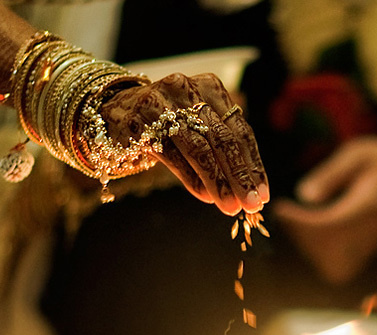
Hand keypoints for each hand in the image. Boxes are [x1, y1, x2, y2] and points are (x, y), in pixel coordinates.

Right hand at [100, 73, 268, 215]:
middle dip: (240, 176)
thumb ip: (220, 146)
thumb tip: (248, 187)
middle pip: (223, 139)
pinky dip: (191, 178)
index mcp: (209, 87)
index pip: (239, 129)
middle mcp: (188, 89)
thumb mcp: (196, 122)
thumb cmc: (165, 121)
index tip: (263, 193)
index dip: (254, 163)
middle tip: (251, 204)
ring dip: (218, 181)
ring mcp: (162, 103)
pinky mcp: (141, 121)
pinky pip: (172, 154)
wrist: (113, 108)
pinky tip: (205, 196)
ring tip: (229, 206)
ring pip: (199, 147)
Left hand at [273, 137, 376, 283]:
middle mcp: (374, 232)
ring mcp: (371, 248)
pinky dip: (315, 256)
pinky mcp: (366, 257)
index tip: (280, 208)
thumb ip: (332, 174)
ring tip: (294, 222)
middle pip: (331, 254)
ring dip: (307, 249)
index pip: (333, 225)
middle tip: (285, 214)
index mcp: (373, 205)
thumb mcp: (358, 154)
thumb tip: (305, 196)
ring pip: (333, 268)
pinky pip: (337, 270)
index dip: (302, 223)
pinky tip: (305, 233)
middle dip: (301, 239)